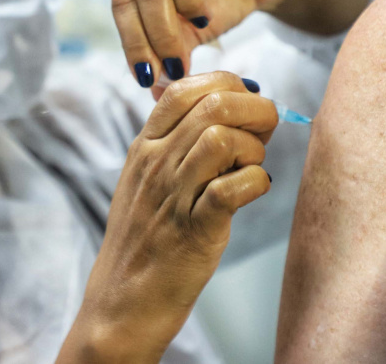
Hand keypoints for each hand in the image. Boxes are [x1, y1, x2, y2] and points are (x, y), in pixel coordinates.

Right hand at [57, 72, 277, 362]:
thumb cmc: (146, 237)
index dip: (228, 85)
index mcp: (146, 145)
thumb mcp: (147, 179)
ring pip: (223, 138)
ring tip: (251, 168)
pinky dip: (256, 183)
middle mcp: (157, 162)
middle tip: (263, 134)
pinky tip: (253, 192)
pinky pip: (234, 188)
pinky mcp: (194, 229)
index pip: (186, 87)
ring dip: (253, 149)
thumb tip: (225, 105)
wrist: (122, 300)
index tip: (245, 105)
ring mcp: (173, 195)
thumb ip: (176, 141)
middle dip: (255, 111)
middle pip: (215, 104)